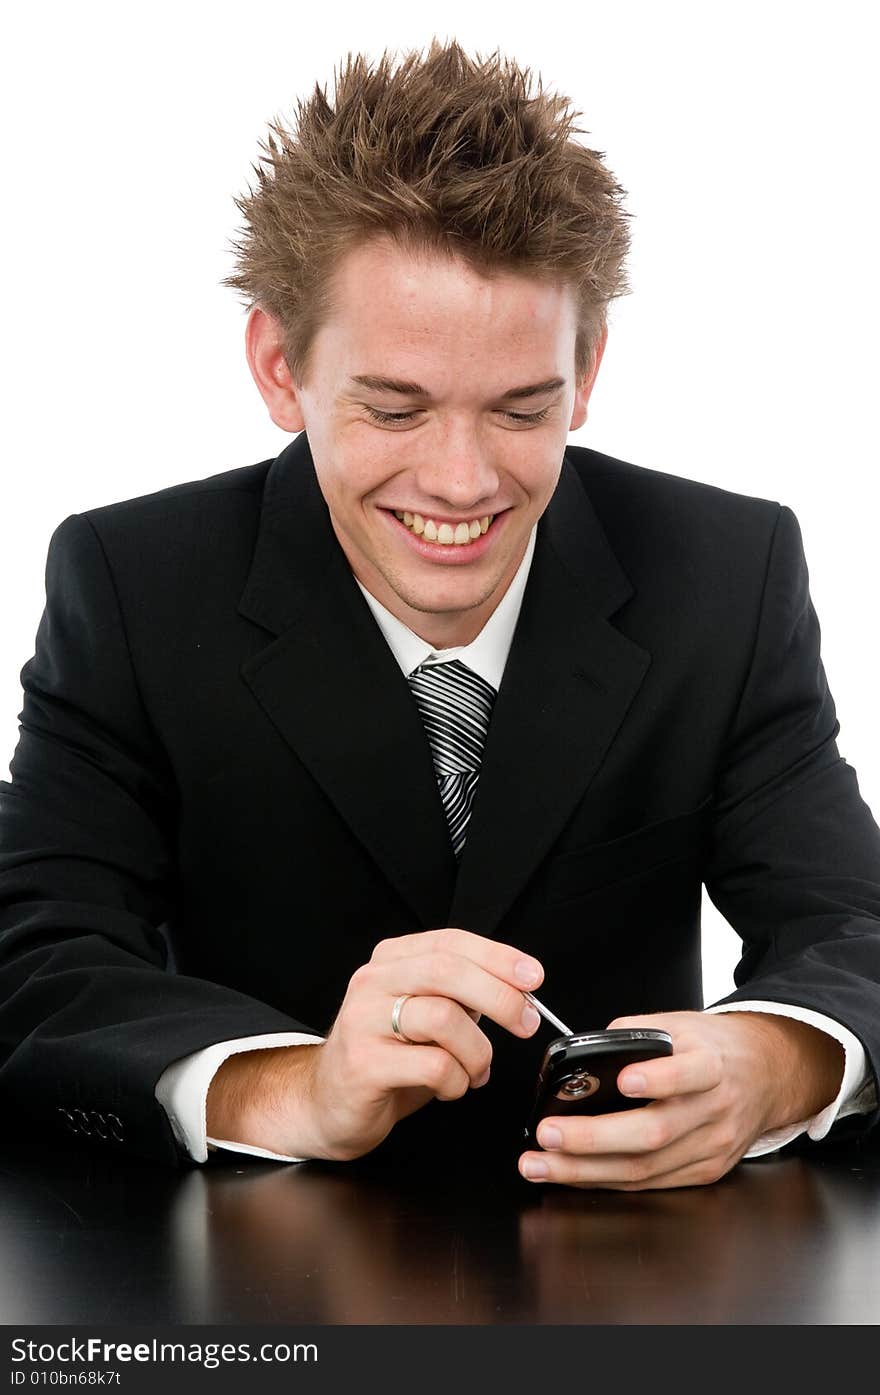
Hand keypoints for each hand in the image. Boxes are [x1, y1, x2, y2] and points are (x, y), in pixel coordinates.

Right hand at [210, 928, 543, 1160]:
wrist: (327, 1103)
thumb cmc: (386, 1059)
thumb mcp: (426, 1017)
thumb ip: (462, 997)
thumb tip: (519, 989)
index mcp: (391, 961)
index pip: (450, 943)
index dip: (498, 956)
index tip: (533, 976)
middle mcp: (373, 982)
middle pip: (447, 970)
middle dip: (499, 994)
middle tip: (525, 1022)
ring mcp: (363, 1021)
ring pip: (443, 1018)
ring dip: (477, 1051)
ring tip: (477, 1071)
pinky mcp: (363, 1064)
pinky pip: (432, 1065)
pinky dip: (457, 1081)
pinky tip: (450, 1087)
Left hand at [517, 1010, 844, 1190]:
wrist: (766, 1074)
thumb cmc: (714, 1047)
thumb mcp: (682, 1024)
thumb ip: (637, 1032)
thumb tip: (587, 1047)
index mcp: (712, 1065)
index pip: (689, 1073)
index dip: (658, 1079)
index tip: (624, 1079)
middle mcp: (715, 1109)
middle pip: (655, 1132)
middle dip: (594, 1138)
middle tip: (548, 1133)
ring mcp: (712, 1146)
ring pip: (646, 1167)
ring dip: (586, 1170)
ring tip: (542, 1163)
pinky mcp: (705, 1171)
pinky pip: (650, 1183)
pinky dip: (606, 1180)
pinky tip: (572, 1174)